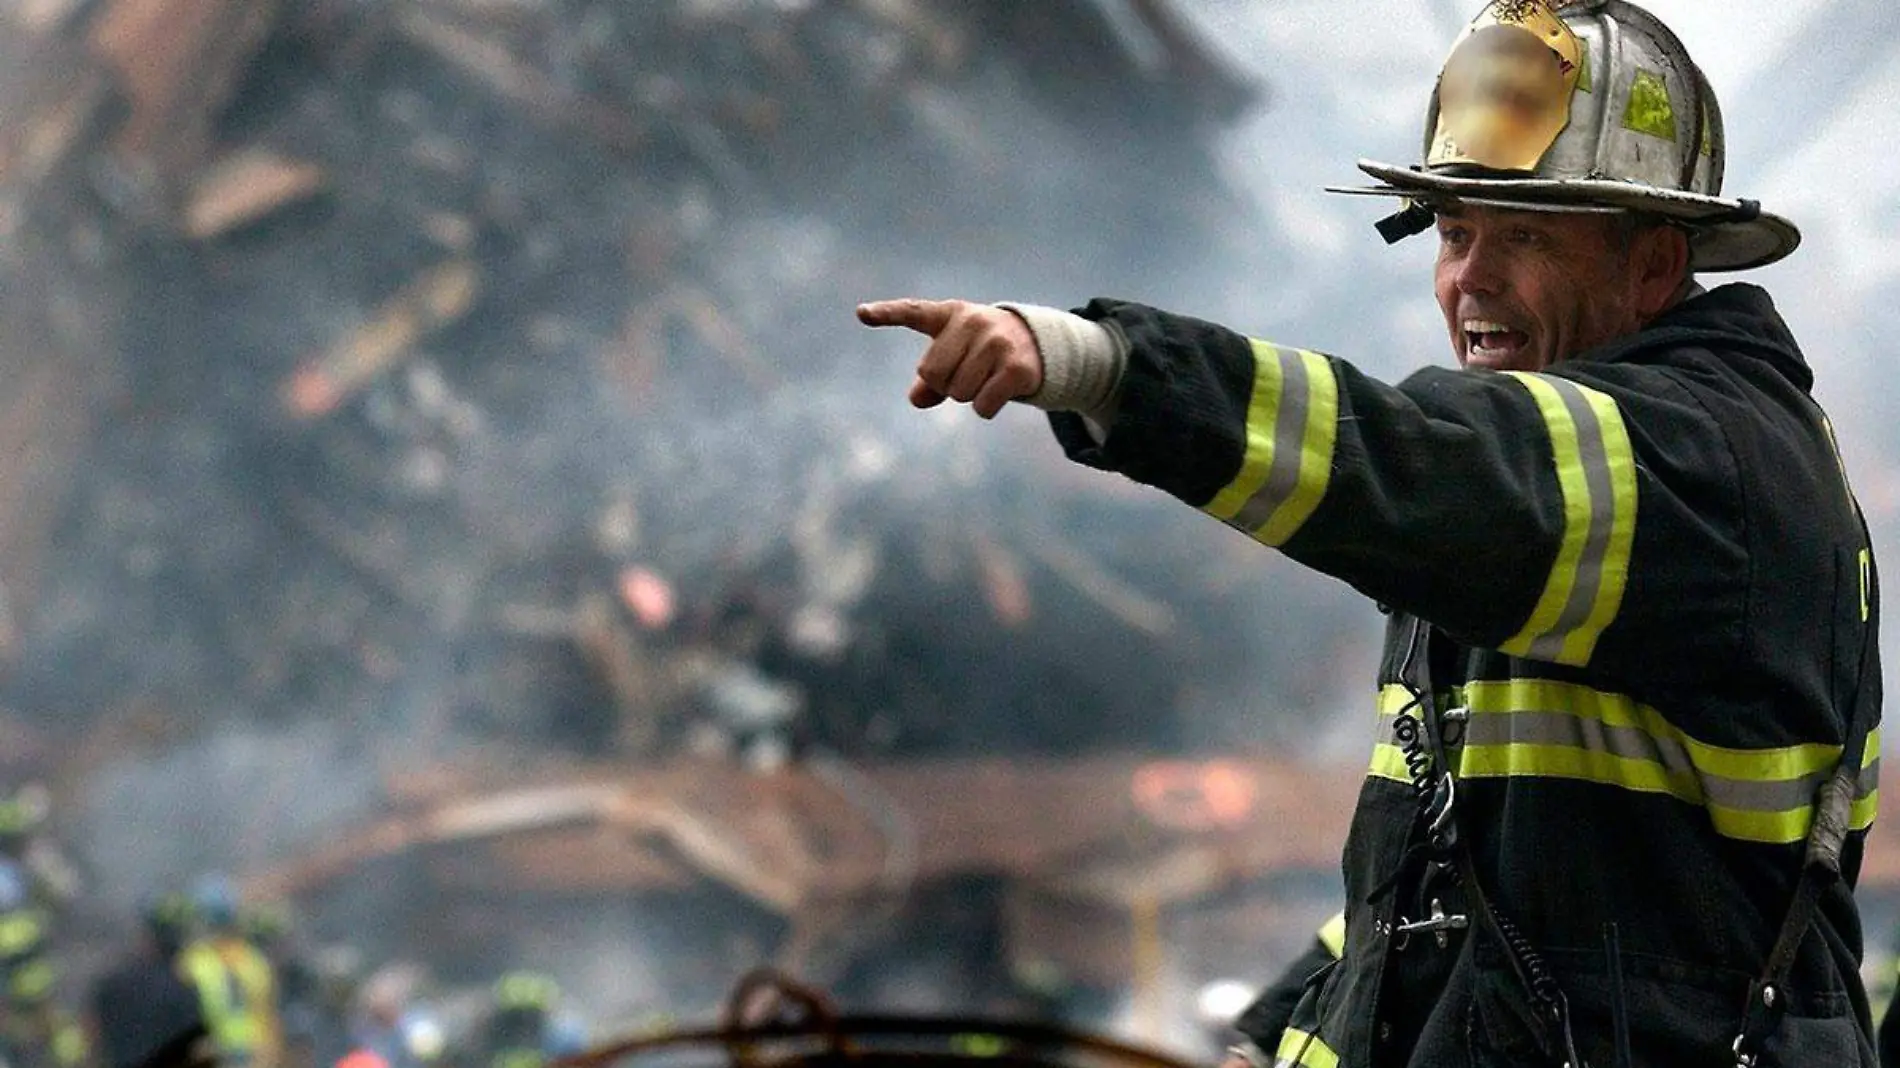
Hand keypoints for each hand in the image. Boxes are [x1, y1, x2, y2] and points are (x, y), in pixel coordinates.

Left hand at [857, 298, 1043, 418]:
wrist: (1038, 344)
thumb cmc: (983, 350)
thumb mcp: (954, 355)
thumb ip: (930, 379)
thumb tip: (917, 399)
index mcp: (949, 314)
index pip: (912, 312)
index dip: (886, 314)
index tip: (861, 313)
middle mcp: (972, 322)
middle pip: (932, 374)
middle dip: (946, 384)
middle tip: (969, 371)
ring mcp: (996, 343)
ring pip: (958, 393)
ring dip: (969, 395)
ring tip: (988, 376)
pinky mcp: (1016, 368)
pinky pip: (981, 406)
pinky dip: (986, 408)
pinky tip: (1001, 390)